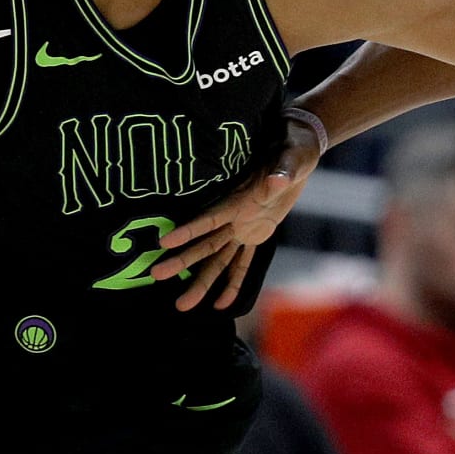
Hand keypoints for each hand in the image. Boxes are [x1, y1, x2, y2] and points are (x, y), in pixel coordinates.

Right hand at [152, 113, 322, 310]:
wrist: (298, 147)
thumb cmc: (293, 147)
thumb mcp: (291, 156)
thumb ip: (282, 170)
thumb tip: (277, 180)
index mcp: (240, 199)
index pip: (209, 218)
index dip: (188, 230)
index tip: (163, 243)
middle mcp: (235, 216)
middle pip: (206, 244)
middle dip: (182, 262)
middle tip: (155, 276)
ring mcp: (243, 226)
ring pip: (219, 260)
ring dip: (202, 282)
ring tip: (182, 306)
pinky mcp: (255, 232)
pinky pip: (243, 262)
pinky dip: (234, 282)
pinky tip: (221, 304)